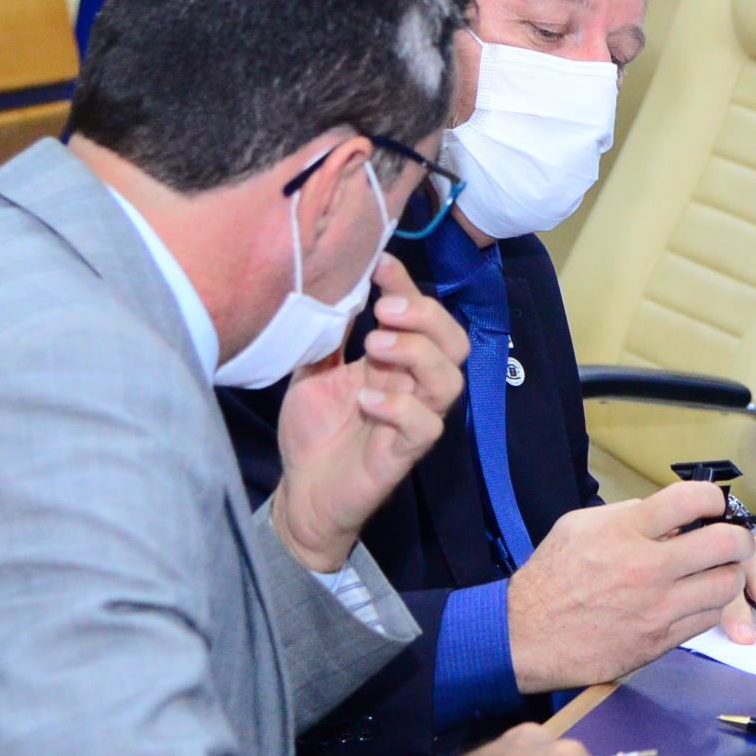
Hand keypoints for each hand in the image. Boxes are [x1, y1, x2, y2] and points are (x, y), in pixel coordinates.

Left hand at [267, 256, 465, 572]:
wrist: (300, 493)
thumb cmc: (313, 432)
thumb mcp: (313, 370)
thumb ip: (329, 334)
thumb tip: (332, 281)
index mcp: (394, 362)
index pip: (419, 315)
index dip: (406, 285)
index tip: (380, 262)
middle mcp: (412, 387)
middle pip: (455, 342)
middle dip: (425, 316)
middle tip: (382, 310)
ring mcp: (412, 420)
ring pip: (450, 380)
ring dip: (417, 354)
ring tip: (375, 347)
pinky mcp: (402, 455)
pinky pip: (425, 427)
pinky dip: (399, 408)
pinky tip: (365, 401)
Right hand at [507, 482, 755, 693]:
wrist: (524, 636)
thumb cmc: (549, 580)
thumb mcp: (578, 527)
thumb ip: (625, 513)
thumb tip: (666, 513)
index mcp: (625, 532)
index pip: (691, 500)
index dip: (713, 498)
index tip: (715, 505)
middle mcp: (647, 568)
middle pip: (725, 544)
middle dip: (739, 538)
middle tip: (734, 540)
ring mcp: (657, 608)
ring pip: (725, 586)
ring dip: (728, 575)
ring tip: (718, 572)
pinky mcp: (659, 641)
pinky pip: (707, 620)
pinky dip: (709, 607)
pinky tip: (696, 600)